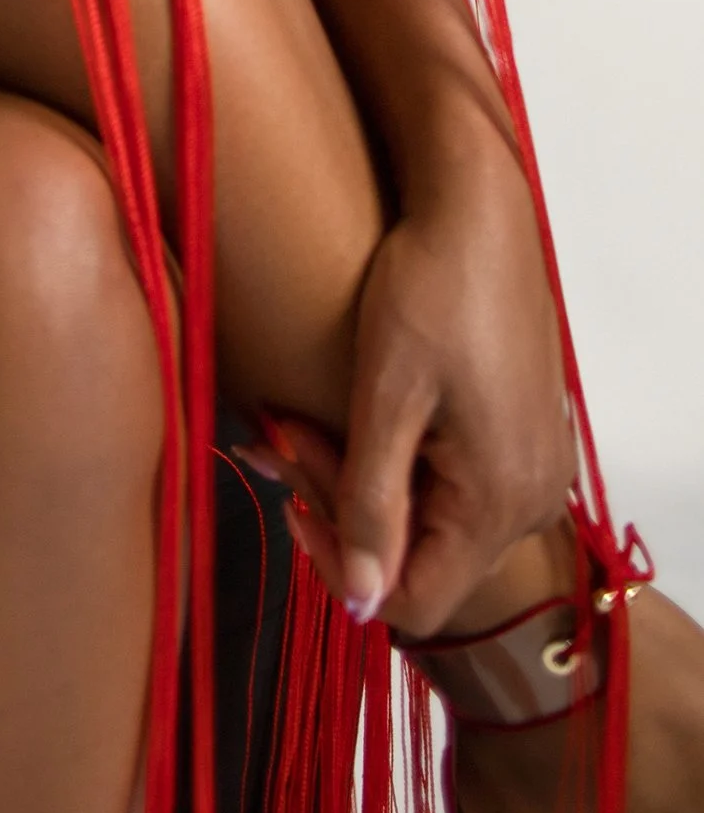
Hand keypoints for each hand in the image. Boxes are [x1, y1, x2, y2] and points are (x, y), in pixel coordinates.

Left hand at [255, 120, 573, 636]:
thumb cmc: (431, 288)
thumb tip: (361, 602)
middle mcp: (530, 499)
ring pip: (433, 516)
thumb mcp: (386, 397)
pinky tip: (354, 417)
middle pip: (421, 555)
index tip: (289, 494)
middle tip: (281, 436)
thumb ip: (373, 504)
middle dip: (340, 507)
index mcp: (500, 501)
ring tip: (300, 422)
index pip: (413, 599)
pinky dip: (398, 459)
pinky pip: (455, 480)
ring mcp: (532, 467)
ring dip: (362, 481)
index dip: (342, 565)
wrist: (477, 210)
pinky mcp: (522, 434)